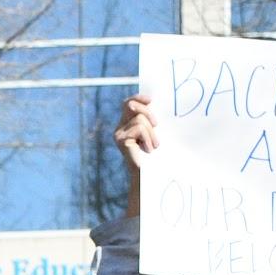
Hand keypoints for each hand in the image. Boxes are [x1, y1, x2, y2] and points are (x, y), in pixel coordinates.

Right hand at [116, 95, 159, 216]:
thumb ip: (151, 120)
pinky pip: (139, 127)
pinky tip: (148, 150)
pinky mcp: (121, 140)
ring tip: (154, 145)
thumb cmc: (157, 156)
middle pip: (131, 105)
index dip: (138, 98)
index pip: (128, 103)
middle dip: (147, 112)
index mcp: (127, 124)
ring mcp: (118, 134)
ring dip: (151, 132)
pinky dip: (148, 138)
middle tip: (156, 125)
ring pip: (139, 118)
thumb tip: (156, 104)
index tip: (150, 100)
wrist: (151, 176)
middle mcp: (120, 128)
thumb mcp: (155, 133)